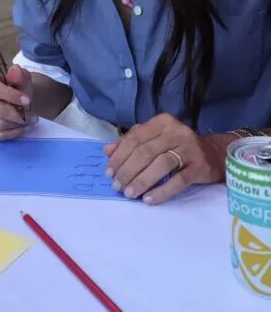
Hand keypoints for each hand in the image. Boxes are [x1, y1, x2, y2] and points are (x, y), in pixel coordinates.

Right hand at [0, 64, 37, 139]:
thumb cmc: (21, 89)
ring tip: (28, 121)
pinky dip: (12, 133)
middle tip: (33, 116)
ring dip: (17, 125)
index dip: (11, 96)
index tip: (28, 101)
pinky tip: (20, 128)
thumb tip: (15, 70)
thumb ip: (21, 76)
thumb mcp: (25, 80)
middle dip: (18, 115)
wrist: (21, 101)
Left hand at [103, 112, 231, 204]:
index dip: (119, 156)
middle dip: (127, 171)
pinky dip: (162, 191)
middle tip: (117, 186)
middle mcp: (175, 131)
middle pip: (145, 152)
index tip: (109, 173)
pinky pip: (178, 180)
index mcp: (161, 122)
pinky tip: (149, 199)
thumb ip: (131, 143)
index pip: (134, 138)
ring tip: (130, 194)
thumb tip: (107, 151)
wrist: (215, 154)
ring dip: (141, 181)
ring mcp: (189, 148)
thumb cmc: (178, 147)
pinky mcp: (200, 165)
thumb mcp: (154, 140)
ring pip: (160, 165)